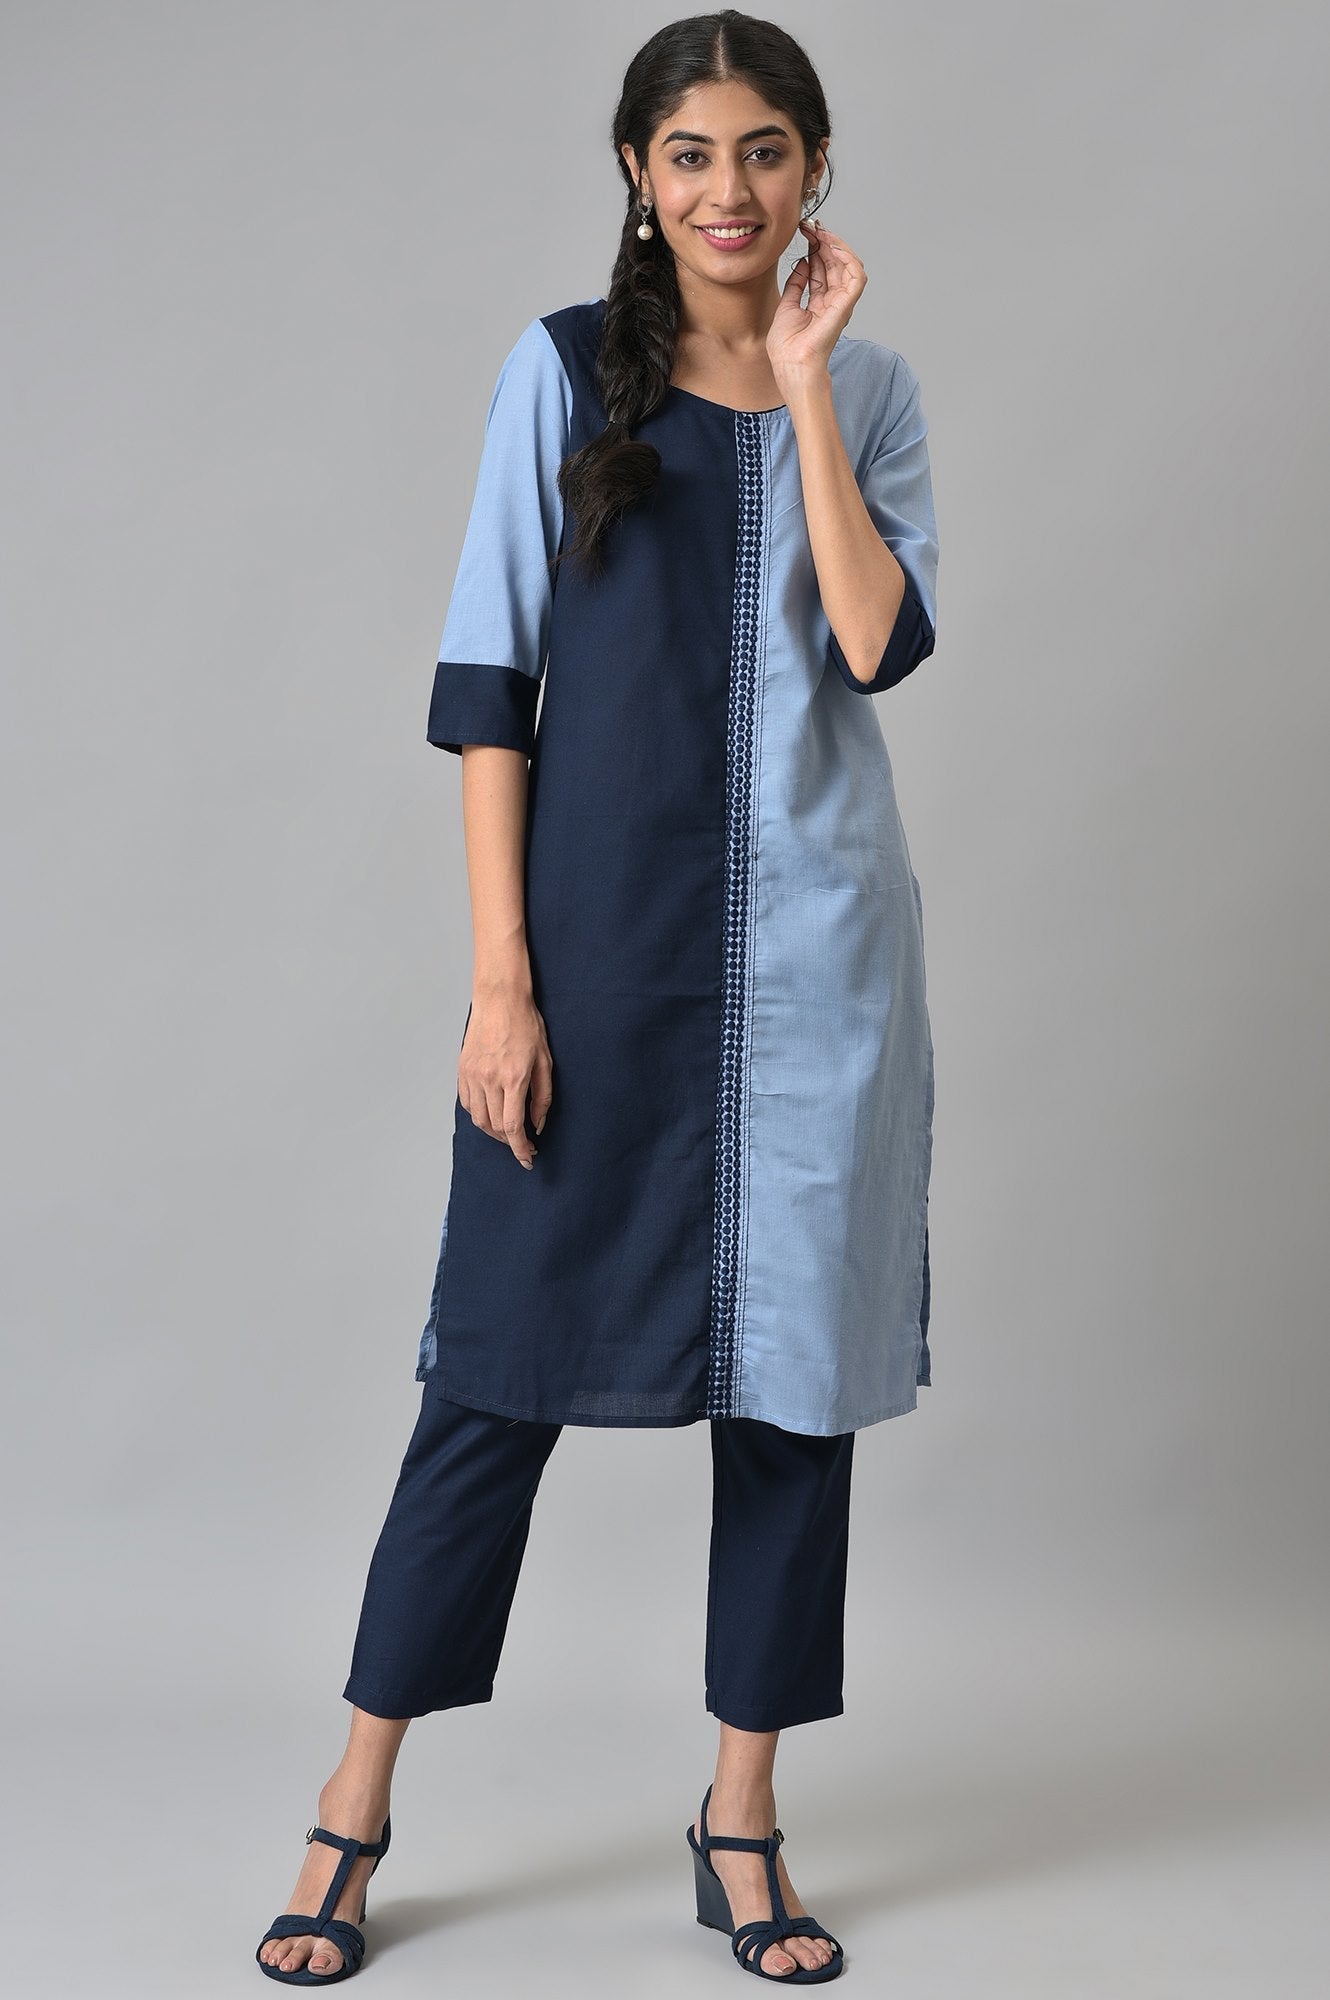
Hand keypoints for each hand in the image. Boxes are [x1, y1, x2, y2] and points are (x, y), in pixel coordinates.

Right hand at [459, 989, 551, 1168]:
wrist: (499, 1000)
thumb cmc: (526, 1025)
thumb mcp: (545, 1061)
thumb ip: (543, 1097)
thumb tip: (538, 1125)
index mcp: (513, 1078)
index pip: (513, 1127)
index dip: (520, 1148)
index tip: (528, 1158)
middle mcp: (489, 1079)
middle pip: (495, 1127)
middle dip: (510, 1142)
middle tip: (523, 1143)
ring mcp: (472, 1075)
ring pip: (478, 1119)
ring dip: (493, 1131)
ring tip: (508, 1131)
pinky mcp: (462, 1071)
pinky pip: (467, 1104)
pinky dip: (479, 1115)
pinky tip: (491, 1113)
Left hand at [768, 219, 867, 383]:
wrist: (791, 364)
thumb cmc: (787, 346)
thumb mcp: (787, 306)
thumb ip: (796, 284)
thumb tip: (803, 262)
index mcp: (819, 302)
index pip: (822, 268)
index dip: (815, 248)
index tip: (804, 232)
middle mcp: (833, 301)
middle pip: (835, 263)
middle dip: (824, 242)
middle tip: (811, 227)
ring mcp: (840, 303)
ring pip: (848, 266)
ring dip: (835, 246)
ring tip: (821, 234)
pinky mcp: (845, 306)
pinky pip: (856, 277)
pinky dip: (848, 259)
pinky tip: (833, 247)